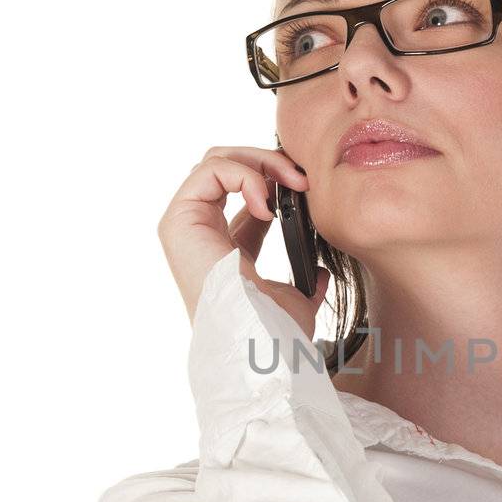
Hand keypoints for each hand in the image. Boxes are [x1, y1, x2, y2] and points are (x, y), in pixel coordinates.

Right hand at [157, 145, 329, 335]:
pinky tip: (268, 205)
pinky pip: (211, 170)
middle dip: (268, 162)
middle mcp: (199, 231)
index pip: (243, 192)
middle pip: (227, 165)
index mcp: (224, 246)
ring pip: (218, 160)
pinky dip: (245, 175)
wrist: (260, 342)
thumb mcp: (298, 298)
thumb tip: (322, 273)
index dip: (275, 179)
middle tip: (302, 179)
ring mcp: (185, 225)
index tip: (307, 188)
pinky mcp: (179, 221)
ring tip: (291, 185)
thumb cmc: (275, 330)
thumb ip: (306, 281)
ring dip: (261, 163)